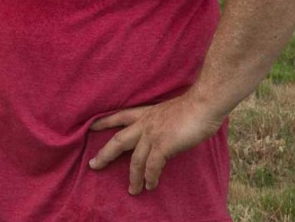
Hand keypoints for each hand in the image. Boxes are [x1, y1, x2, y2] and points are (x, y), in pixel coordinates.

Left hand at [87, 94, 225, 194]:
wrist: (204, 103)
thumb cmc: (193, 106)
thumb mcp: (169, 111)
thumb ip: (161, 122)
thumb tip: (164, 133)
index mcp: (146, 113)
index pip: (119, 116)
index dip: (104, 122)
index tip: (91, 126)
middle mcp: (145, 124)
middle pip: (118, 140)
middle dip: (105, 154)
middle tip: (93, 165)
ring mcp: (152, 134)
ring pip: (135, 160)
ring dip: (133, 177)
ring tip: (132, 190)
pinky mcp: (163, 145)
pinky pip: (152, 166)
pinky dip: (150, 177)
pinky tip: (150, 186)